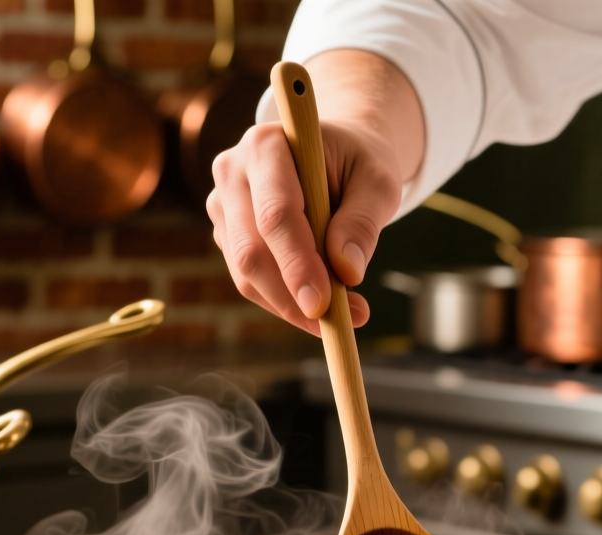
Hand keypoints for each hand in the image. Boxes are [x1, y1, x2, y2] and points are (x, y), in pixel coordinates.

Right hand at [205, 50, 424, 336]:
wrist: (337, 155)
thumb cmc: (359, 164)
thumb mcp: (378, 183)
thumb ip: (363, 221)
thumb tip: (348, 271)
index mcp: (267, 146)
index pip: (276, 214)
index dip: (297, 263)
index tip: (323, 304)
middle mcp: (233, 172)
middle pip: (252, 250)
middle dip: (294, 295)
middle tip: (343, 322)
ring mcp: (224, 205)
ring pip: (247, 273)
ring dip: (293, 304)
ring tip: (348, 314)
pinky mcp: (228, 233)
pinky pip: (251, 281)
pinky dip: (287, 301)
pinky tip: (324, 305)